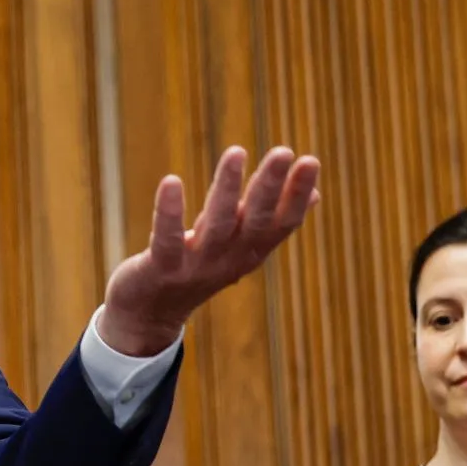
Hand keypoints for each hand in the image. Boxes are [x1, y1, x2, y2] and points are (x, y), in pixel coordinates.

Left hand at [98, 145, 320, 355]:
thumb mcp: (240, 246)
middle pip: (255, 221)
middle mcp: (228, 260)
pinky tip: (170, 181)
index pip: (283, 224)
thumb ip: (270, 220)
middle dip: (269, 186)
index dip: (297, 196)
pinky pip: (167, 238)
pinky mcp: (161, 268)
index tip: (311, 161)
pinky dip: (169, 211)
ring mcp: (196, 265)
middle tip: (284, 151)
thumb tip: (316, 195)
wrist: (150, 314)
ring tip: (236, 152)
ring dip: (227, 189)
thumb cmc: (198, 269)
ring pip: (216, 224)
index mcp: (250, 252)